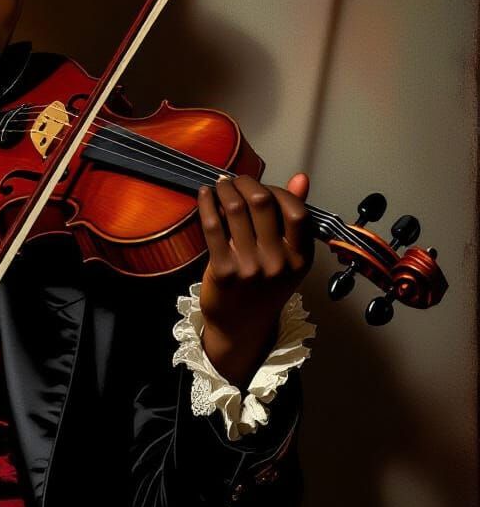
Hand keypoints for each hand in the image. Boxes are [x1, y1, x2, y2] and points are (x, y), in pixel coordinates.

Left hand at [195, 172, 313, 389]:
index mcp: (300, 258)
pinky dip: (206, 203)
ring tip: (220, 185)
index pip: (296, 211)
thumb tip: (301, 178)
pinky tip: (204, 195)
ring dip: (224, 189)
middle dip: (246, 182)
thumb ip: (294, 219)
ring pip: (235, 209)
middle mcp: (278, 262)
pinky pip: (213, 225)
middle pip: (262, 203)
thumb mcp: (287, 258)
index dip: (278, 191)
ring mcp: (250, 267)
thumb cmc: (263, 288)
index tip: (263, 188)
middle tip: (235, 180)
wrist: (240, 328)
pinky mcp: (223, 270)